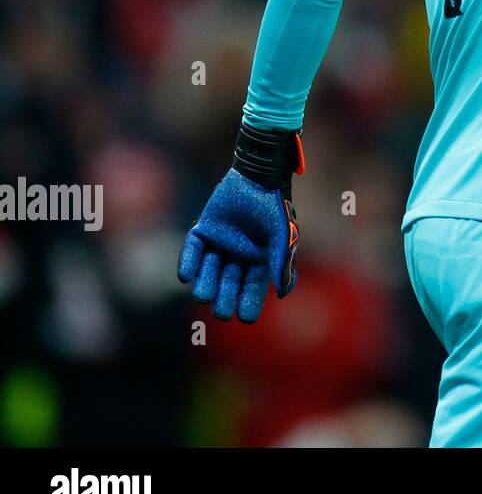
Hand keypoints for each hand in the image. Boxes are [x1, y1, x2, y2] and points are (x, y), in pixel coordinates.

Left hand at [177, 168, 298, 322]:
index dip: (250, 302)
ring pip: (209, 271)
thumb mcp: (283, 234)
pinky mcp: (203, 229)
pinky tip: (186, 276)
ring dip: (206, 284)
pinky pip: (193, 250)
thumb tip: (283, 293)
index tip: (245, 317)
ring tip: (203, 296)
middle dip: (226, 299)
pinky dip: (188, 262)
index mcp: (260, 259)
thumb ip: (282, 261)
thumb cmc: (274, 205)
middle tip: (222, 312)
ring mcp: (220, 243)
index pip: (254, 287)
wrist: (257, 175)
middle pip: (229, 284)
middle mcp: (238, 255)